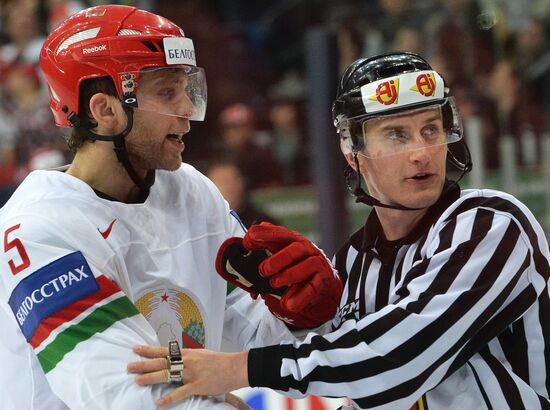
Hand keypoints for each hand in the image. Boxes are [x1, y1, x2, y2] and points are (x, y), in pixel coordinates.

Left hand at [127, 345, 248, 407]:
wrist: (235, 366)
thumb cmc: (219, 361)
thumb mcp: (201, 355)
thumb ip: (187, 358)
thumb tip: (175, 359)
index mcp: (187, 353)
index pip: (163, 350)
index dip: (148, 350)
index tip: (135, 348)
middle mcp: (186, 361)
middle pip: (161, 362)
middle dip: (143, 364)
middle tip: (128, 366)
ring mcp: (191, 373)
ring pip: (167, 375)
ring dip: (151, 378)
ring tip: (137, 380)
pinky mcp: (198, 385)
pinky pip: (180, 392)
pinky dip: (169, 398)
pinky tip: (159, 402)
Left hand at [217, 222, 342, 327]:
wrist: (321, 284)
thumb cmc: (294, 267)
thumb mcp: (278, 257)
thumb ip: (262, 253)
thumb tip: (241, 254)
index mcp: (292, 240)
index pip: (279, 233)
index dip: (265, 234)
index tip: (249, 238)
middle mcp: (306, 249)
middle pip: (295, 248)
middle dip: (278, 258)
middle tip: (262, 270)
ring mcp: (316, 264)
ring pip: (306, 266)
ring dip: (288, 275)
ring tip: (274, 284)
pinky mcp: (322, 282)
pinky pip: (313, 288)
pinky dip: (299, 296)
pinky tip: (288, 303)